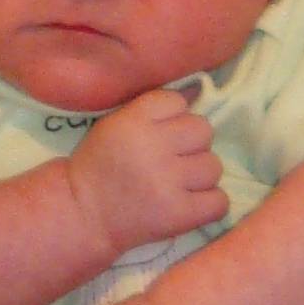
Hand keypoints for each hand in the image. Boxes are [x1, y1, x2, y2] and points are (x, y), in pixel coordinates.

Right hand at [63, 87, 226, 260]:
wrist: (83, 215)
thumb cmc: (98, 166)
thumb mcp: (114, 125)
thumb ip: (151, 109)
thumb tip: (199, 89)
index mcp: (132, 121)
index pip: (177, 102)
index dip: (173, 118)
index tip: (161, 135)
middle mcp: (152, 147)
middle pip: (203, 130)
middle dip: (192, 144)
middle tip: (174, 160)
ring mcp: (168, 182)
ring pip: (214, 166)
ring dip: (200, 176)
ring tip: (180, 184)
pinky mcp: (179, 214)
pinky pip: (220, 201)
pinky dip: (209, 204)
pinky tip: (191, 203)